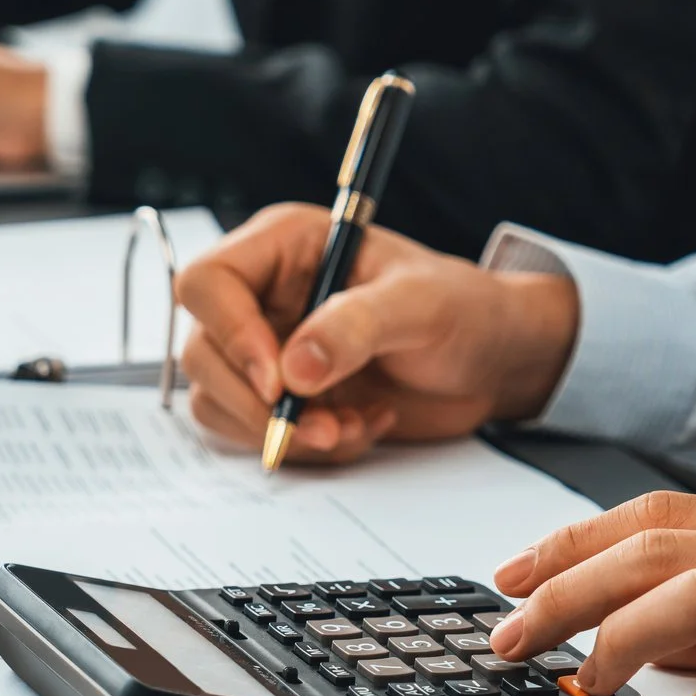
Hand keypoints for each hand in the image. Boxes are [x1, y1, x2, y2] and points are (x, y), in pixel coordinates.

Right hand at [173, 204, 578, 463]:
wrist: (492, 362)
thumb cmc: (464, 309)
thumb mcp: (421, 304)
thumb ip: (356, 326)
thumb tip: (293, 370)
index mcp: (283, 248)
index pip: (208, 283)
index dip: (231, 334)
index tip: (279, 381)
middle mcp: (261, 297)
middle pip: (203, 353)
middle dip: (260, 403)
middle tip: (324, 425)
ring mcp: (265, 350)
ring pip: (218, 400)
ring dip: (283, 432)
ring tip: (352, 426)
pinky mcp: (279, 398)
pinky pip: (253, 434)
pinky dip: (303, 447)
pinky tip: (357, 427)